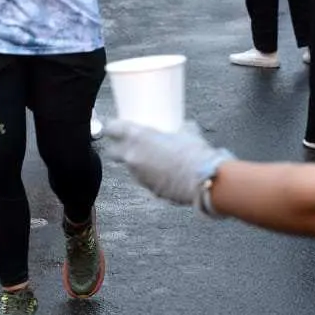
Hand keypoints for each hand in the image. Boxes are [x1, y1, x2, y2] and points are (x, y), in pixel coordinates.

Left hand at [104, 120, 234, 204]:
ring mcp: (139, 176)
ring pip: (131, 168)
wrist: (203, 179)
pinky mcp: (149, 190)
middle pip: (113, 152)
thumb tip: (184, 125)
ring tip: (156, 159)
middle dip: (118, 149)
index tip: (117, 125)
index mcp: (138, 137)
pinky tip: (167, 173)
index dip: (113, 126)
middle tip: (130, 144)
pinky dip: (152, 176)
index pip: (112, 129)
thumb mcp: (187, 132)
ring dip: (139, 163)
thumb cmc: (194, 152)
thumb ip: (181, 127)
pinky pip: (146, 180)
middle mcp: (132, 157)